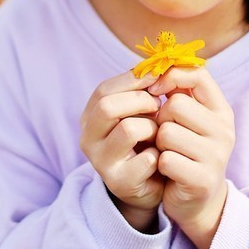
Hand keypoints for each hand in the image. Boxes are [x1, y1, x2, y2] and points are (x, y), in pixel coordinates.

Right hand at [79, 70, 162, 231]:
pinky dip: (159, 154)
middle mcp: (87, 139)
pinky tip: (161, 157)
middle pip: (108, 106)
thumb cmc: (146, 140)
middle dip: (140, 101)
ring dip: (151, 128)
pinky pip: (146, 159)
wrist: (151, 184)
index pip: (103, 89)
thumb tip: (158, 63)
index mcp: (89, 117)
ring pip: (128, 129)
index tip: (158, 78)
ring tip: (159, 134)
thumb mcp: (139, 111)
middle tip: (159, 106)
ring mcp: (101, 162)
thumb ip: (142, 88)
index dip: (133, 80)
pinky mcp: (119, 182)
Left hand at [148, 66, 234, 248]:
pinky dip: (160, 164)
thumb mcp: (189, 119)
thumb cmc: (185, 151)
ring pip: (167, 132)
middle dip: (160, 117)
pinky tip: (168, 171)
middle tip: (163, 133)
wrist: (196, 200)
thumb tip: (156, 65)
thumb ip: (178, 91)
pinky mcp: (202, 180)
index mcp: (221, 110)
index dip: (170, 76)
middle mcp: (225, 130)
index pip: (198, 74)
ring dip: (158, 142)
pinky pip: (166, 159)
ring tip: (166, 152)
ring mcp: (216, 156)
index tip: (154, 89)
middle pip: (176, 104)